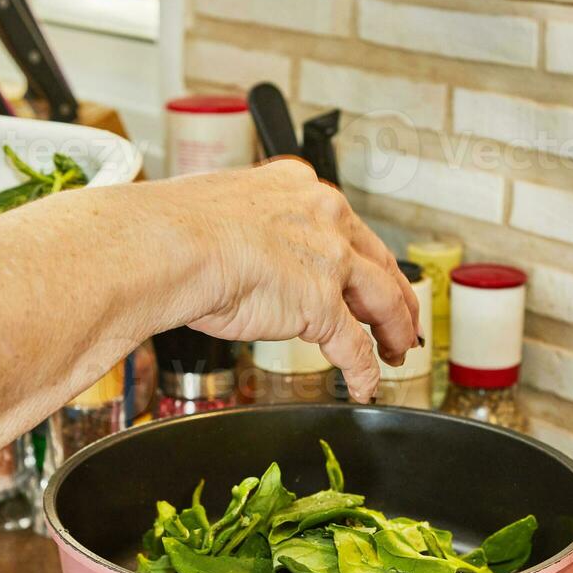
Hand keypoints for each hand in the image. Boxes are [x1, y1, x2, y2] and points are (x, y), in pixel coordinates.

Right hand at [152, 158, 420, 402]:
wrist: (171, 245)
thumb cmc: (176, 229)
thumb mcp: (226, 211)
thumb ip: (253, 232)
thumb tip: (243, 254)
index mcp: (300, 188)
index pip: (346, 227)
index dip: (363, 258)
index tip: (368, 274)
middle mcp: (325, 218)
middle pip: (378, 263)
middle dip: (396, 297)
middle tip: (401, 319)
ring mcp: (330, 261)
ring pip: (383, 300)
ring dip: (395, 331)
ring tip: (398, 353)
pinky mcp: (323, 304)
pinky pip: (354, 346)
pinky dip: (364, 370)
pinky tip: (365, 385)